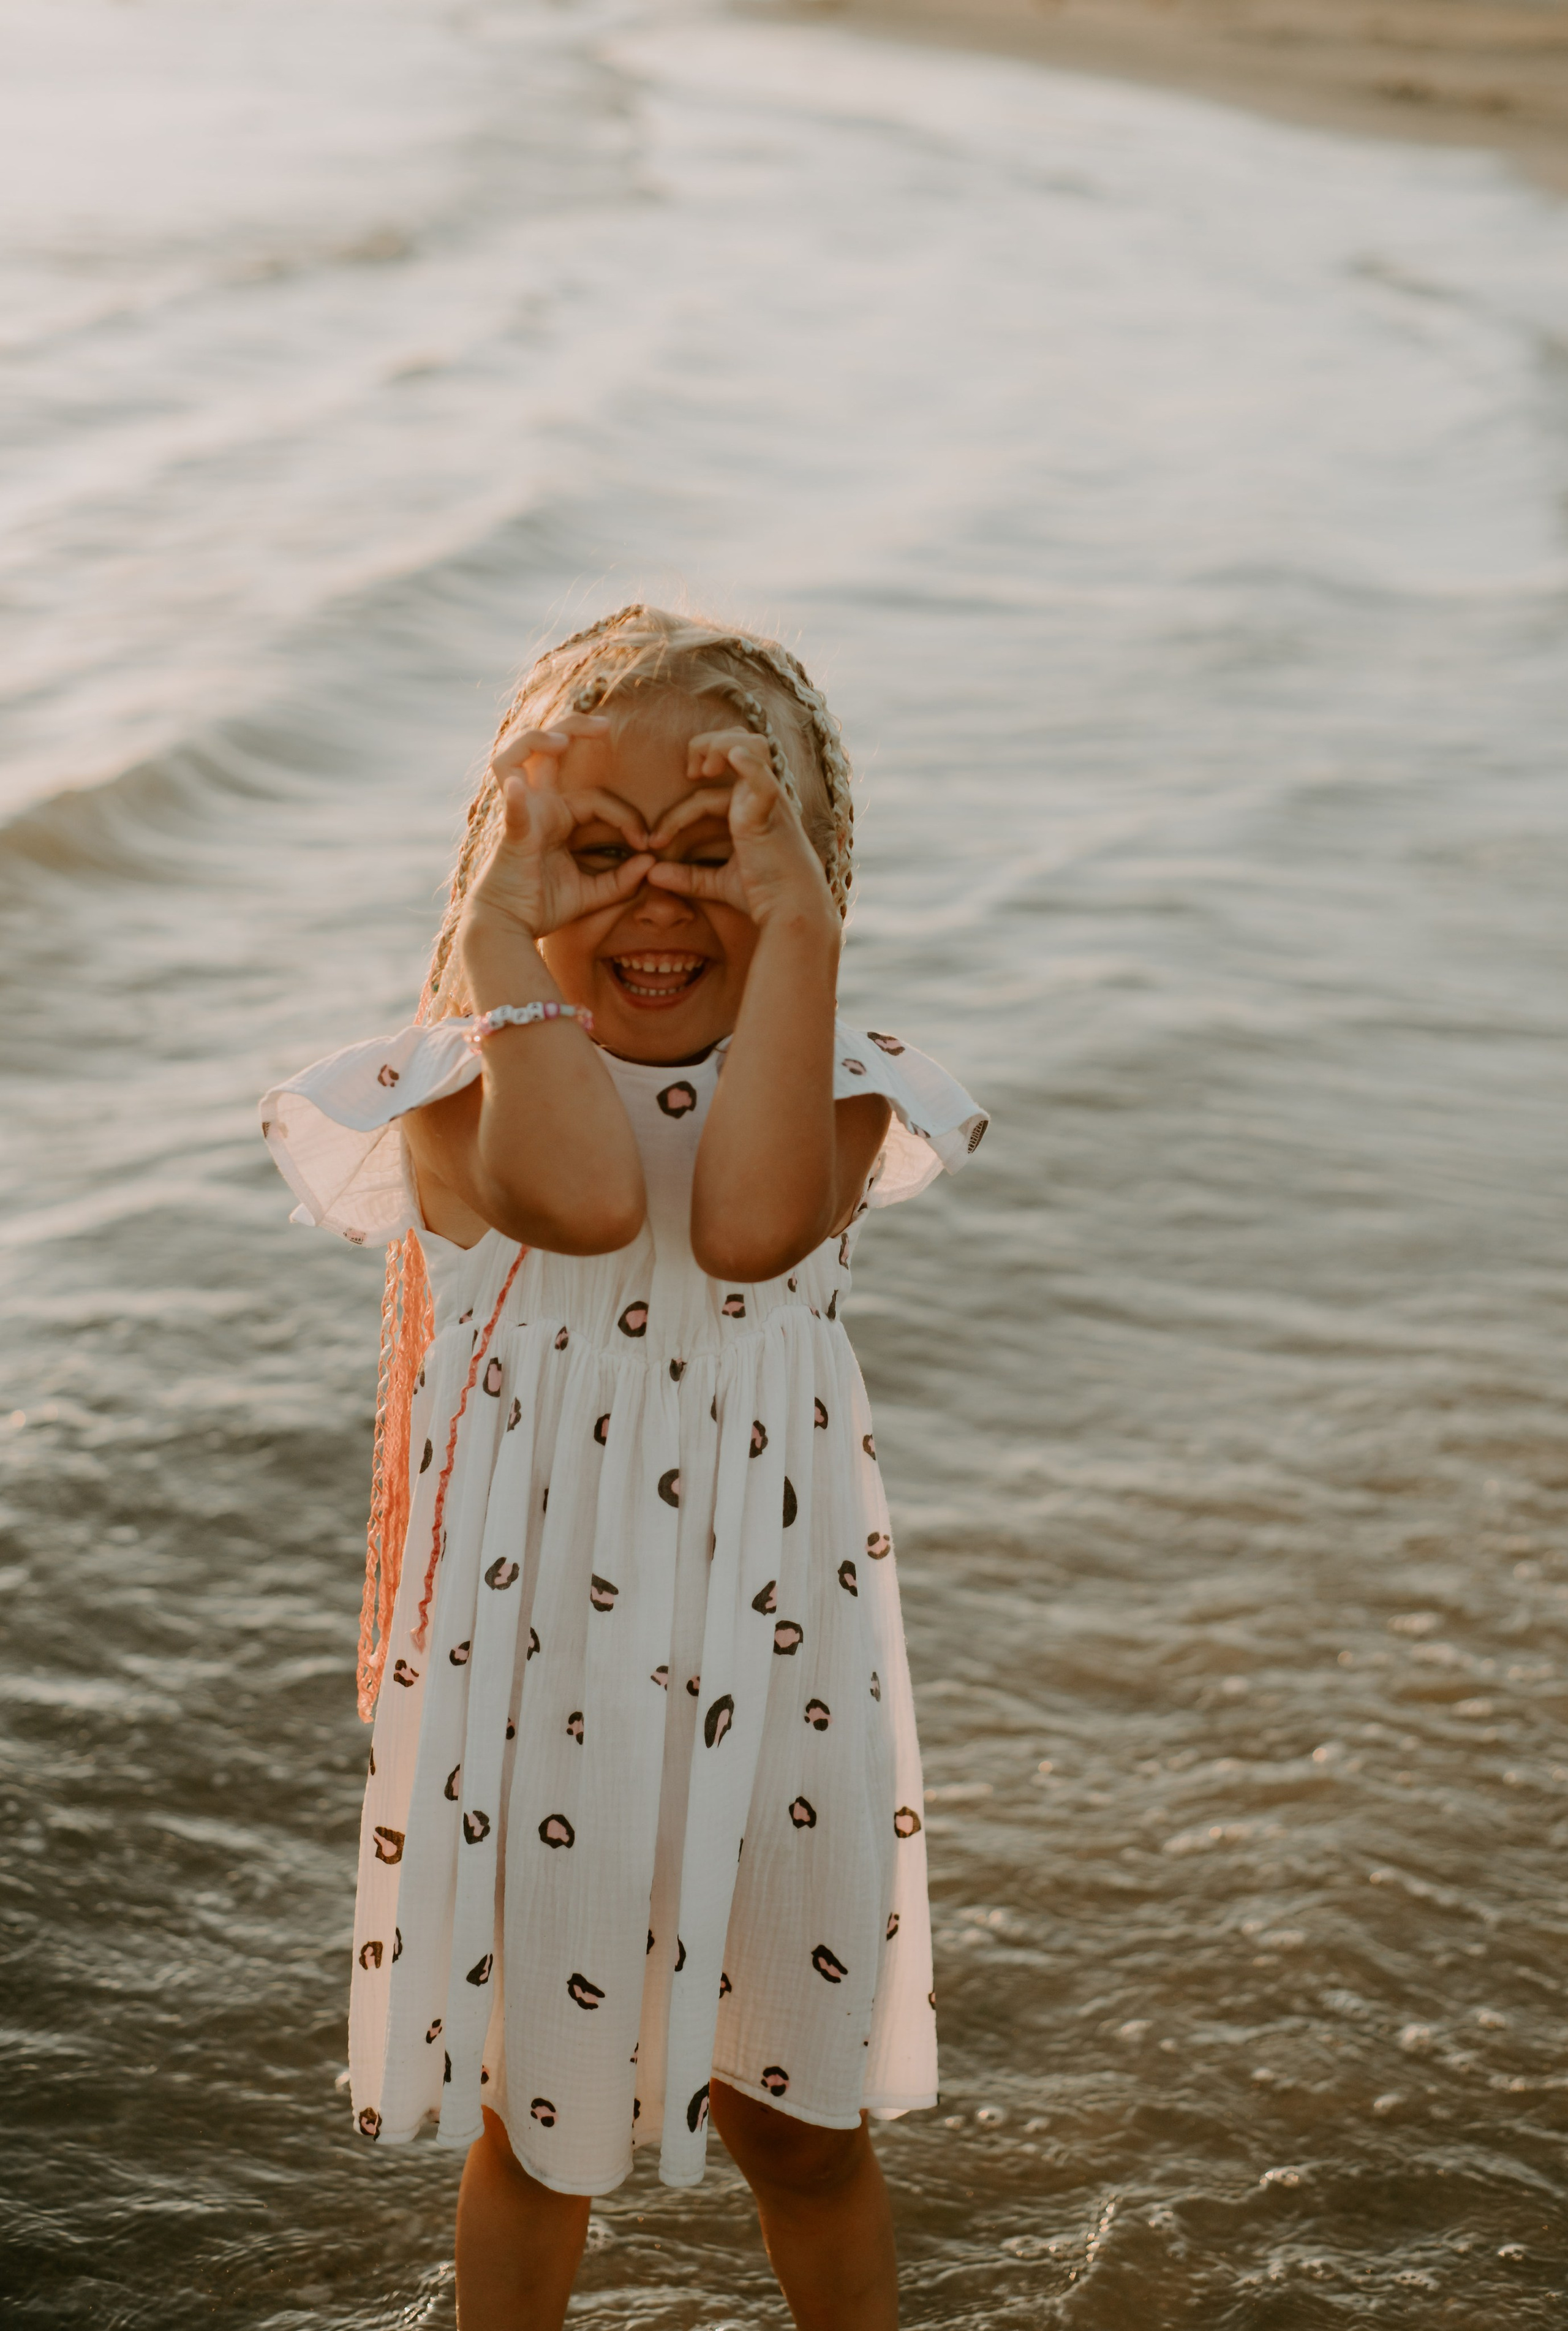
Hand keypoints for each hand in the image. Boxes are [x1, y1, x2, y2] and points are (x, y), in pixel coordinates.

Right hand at [461, 715, 653, 944]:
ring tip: (564, 738)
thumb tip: (651, 863)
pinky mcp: (512, 834)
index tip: (647, 843)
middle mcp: (537, 806)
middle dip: (575, 727)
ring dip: (537, 739)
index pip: (598, 799)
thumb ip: (621, 880)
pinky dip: (513, 796)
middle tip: (607, 725)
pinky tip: (518, 785)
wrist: (509, 929)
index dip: (627, 817)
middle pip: (547, 749)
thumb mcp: (592, 893)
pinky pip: (511, 809)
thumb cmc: (542, 907)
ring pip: (517, 756)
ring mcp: (521, 814)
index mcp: (557, 817)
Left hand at [644, 730, 835, 934]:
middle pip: (736, 744)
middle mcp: (762, 796)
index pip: (708, 793)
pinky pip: (762, 777)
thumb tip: (652, 874)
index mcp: (751, 808)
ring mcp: (768, 800)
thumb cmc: (764, 895)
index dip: (677, 813)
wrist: (792, 911)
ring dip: (720, 747)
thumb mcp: (719, 882)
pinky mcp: (770, 812)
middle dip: (705, 747)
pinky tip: (734, 757)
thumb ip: (688, 877)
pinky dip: (749, 764)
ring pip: (749, 746)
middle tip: (689, 774)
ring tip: (700, 771)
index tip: (655, 842)